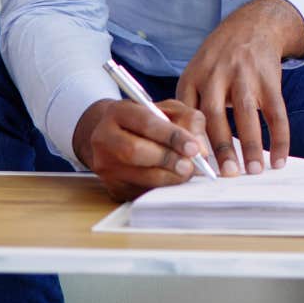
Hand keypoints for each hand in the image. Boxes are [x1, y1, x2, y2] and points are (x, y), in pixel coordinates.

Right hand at [72, 97, 207, 201]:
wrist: (113, 136)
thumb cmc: (146, 121)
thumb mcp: (169, 110)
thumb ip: (188, 122)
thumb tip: (200, 151)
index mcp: (118, 112)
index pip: (146, 123)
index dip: (172, 136)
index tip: (193, 148)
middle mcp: (104, 138)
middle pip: (136, 152)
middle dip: (168, 160)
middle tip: (190, 166)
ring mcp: (104, 165)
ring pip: (138, 176)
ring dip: (168, 178)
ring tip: (186, 174)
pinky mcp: (111, 186)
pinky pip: (140, 192)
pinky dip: (161, 189)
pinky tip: (172, 182)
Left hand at [176, 0, 303, 175]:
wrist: (253, 25)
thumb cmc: (220, 60)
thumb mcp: (196, 73)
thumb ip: (191, 106)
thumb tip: (189, 152)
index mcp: (193, 77)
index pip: (187, 113)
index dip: (190, 139)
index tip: (193, 165)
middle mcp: (216, 74)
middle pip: (215, 116)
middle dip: (221, 148)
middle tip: (226, 175)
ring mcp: (244, 75)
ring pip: (246, 114)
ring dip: (252, 145)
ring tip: (254, 171)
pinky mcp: (269, 78)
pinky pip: (276, 112)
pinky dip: (280, 137)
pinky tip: (280, 158)